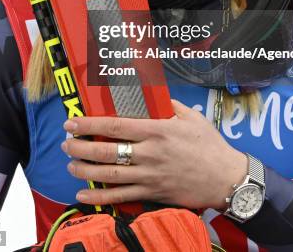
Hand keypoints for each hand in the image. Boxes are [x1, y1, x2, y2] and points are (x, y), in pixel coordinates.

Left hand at [61, 99, 246, 207]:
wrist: (226, 178)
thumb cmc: (210, 145)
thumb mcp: (191, 117)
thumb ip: (169, 105)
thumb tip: (152, 95)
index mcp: (157, 130)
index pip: (115, 126)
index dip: (89, 124)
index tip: (72, 122)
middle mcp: (149, 153)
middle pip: (106, 151)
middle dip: (81, 147)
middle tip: (66, 143)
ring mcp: (150, 176)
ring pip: (109, 175)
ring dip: (85, 170)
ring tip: (71, 164)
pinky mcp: (153, 193)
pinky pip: (121, 197)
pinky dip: (100, 197)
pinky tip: (83, 194)